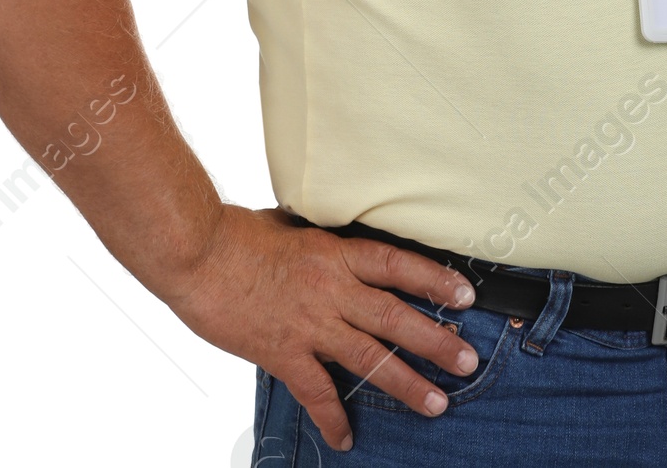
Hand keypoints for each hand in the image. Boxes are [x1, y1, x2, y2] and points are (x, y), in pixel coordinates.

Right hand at [161, 205, 479, 451]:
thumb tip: (338, 243)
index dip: (434, 280)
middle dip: (436, 341)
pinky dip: (332, 418)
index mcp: (336, 252)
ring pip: (369, 357)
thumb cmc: (239, 234)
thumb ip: (322, 242)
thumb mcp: (293, 226)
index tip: (466, 294)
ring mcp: (310, 324)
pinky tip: (346, 438)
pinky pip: (315, 392)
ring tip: (436, 403)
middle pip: (396, 317)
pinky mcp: (283, 352)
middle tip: (467, 360)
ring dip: (406, 383)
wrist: (199, 253)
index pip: (398, 265)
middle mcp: (332, 288)